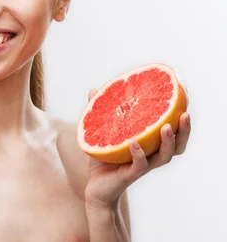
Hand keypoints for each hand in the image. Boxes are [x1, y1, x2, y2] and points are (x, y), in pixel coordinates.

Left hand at [83, 88, 190, 209]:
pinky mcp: (130, 175)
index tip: (185, 102)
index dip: (181, 121)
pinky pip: (140, 165)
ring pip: (164, 156)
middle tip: (185, 114)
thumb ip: (100, 113)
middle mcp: (151, 156)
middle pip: (178, 146)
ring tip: (166, 128)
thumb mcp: (102, 134)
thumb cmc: (103, 160)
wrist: (96, 188)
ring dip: (167, 142)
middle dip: (184, 131)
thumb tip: (94, 90)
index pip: (173, 132)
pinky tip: (134, 143)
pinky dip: (139, 154)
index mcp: (150, 145)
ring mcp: (142, 166)